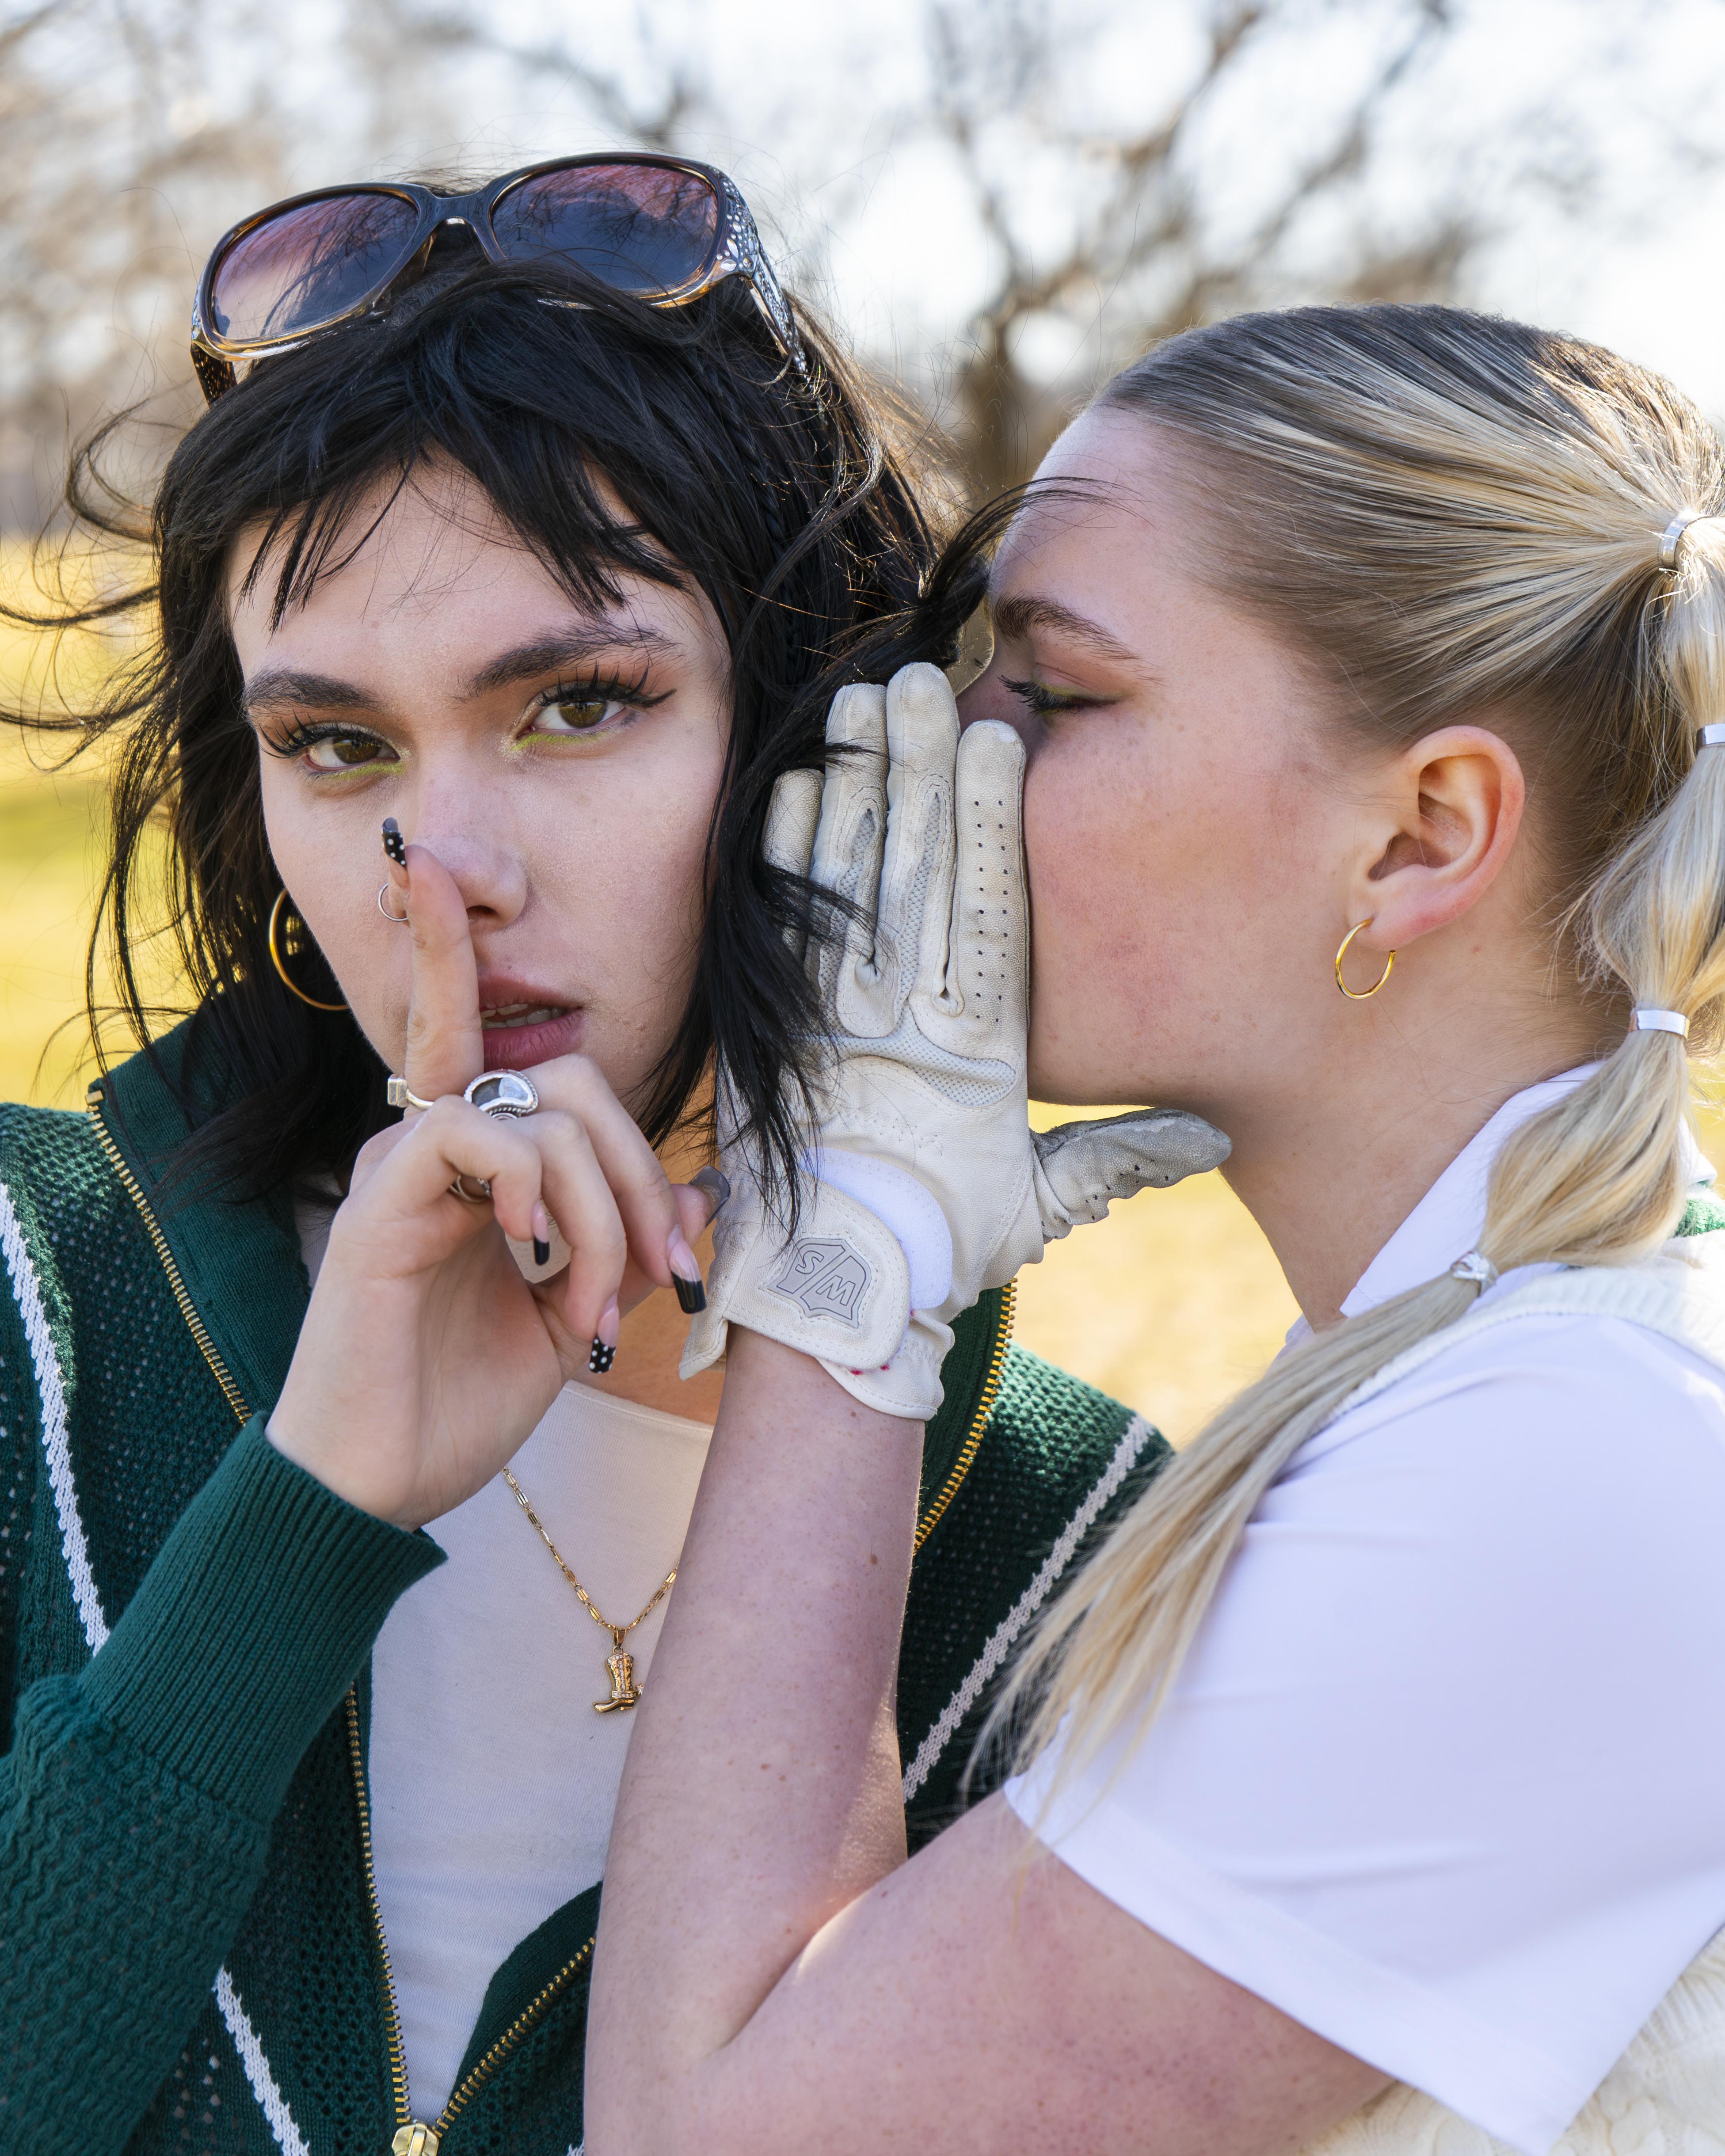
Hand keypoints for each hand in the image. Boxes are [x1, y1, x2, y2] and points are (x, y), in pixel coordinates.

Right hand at [267, 837, 704, 1526]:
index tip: (424, 861)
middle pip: (572, 1080)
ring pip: (547, 1108)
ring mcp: (406, 1160)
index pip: (480, 1026)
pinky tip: (526, 1259)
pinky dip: (534, 1191)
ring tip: (588, 1307)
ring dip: (602, 1211)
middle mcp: (437, 1140)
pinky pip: (482, 1132)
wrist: (381, 1479)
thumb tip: (710, 1189)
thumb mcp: (578, 1315)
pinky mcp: (384, 1193)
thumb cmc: (465, 1397)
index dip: (445, 938)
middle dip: (641, 1173)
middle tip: (661, 1270)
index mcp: (476, 1161)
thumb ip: (634, 1245)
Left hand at [684, 663, 1228, 1417]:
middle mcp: (898, 1022)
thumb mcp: (1039, 1206)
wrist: (826, 1297)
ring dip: (854, 790)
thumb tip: (1214, 1130)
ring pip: (846, 885)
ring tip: (858, 705)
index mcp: (974, 1053)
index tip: (994, 740)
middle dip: (917, 775)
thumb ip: (1118, 1159)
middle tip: (917, 681)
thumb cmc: (941, 1246)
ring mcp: (828, 1019)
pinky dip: (783, 858)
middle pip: (913, 876)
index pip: (987, 914)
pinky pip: (777, 929)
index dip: (987, 823)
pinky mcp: (771, 1028)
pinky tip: (791, 787)